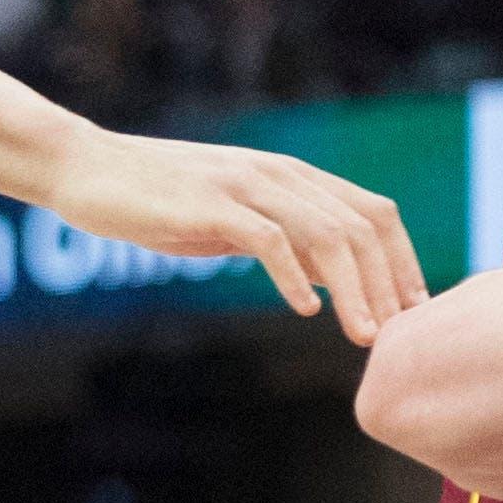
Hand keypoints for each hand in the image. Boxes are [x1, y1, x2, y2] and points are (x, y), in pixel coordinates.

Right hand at [48, 125, 425, 345]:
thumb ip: (281, 241)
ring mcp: (246, 185)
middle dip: (387, 281)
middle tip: (396, 335)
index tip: (415, 309)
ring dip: (351, 287)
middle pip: (361, 223)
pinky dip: (292, 274)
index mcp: (291, 177)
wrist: (88, 167)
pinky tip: (303, 309)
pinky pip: (266, 237)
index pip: (373, 211)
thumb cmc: (159, 201)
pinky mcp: (211, 203)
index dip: (402, 260)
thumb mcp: (233, 223)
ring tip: (362, 334)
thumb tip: (328, 280)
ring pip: (324, 231)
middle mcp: (279, 173)